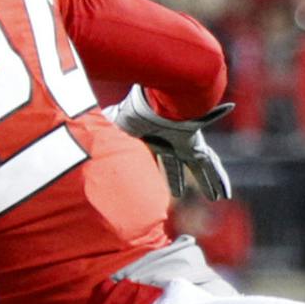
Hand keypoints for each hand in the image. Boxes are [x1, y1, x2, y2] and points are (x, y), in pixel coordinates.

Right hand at [107, 84, 234, 200]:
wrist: (147, 106)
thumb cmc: (128, 116)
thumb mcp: (113, 132)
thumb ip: (102, 138)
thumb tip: (79, 132)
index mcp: (158, 140)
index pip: (164, 161)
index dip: (167, 175)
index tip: (171, 190)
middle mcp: (175, 141)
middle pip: (184, 165)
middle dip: (186, 179)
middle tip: (187, 194)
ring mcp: (188, 143)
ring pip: (202, 166)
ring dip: (210, 182)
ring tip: (218, 197)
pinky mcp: (196, 145)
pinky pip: (209, 165)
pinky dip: (218, 178)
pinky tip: (225, 192)